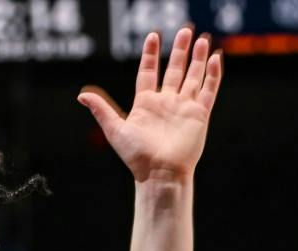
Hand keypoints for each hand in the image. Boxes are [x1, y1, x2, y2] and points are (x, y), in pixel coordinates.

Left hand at [78, 27, 223, 187]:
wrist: (159, 174)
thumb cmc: (136, 156)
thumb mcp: (115, 130)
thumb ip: (101, 110)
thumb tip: (82, 95)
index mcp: (146, 104)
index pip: (148, 72)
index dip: (150, 55)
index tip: (153, 36)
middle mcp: (166, 103)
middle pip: (174, 70)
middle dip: (179, 50)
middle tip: (185, 30)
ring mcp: (184, 107)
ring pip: (194, 77)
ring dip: (198, 58)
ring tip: (202, 39)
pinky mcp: (199, 115)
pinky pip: (208, 91)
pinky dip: (213, 75)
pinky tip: (216, 59)